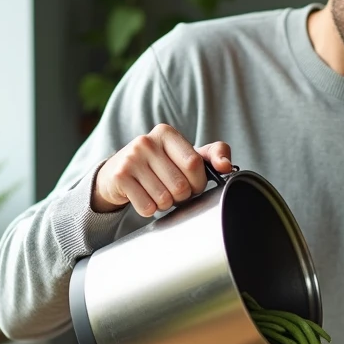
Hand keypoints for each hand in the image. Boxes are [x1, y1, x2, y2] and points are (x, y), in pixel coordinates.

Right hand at [92, 124, 232, 216]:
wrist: (117, 174)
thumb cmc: (160, 165)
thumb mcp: (186, 155)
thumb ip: (213, 155)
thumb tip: (227, 166)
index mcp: (166, 133)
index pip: (194, 164)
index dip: (198, 182)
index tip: (194, 184)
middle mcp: (146, 142)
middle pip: (180, 185)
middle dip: (182, 196)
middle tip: (173, 191)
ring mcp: (130, 159)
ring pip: (164, 198)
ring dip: (166, 204)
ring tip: (158, 193)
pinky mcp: (120, 177)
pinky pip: (147, 207)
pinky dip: (150, 209)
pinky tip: (144, 198)